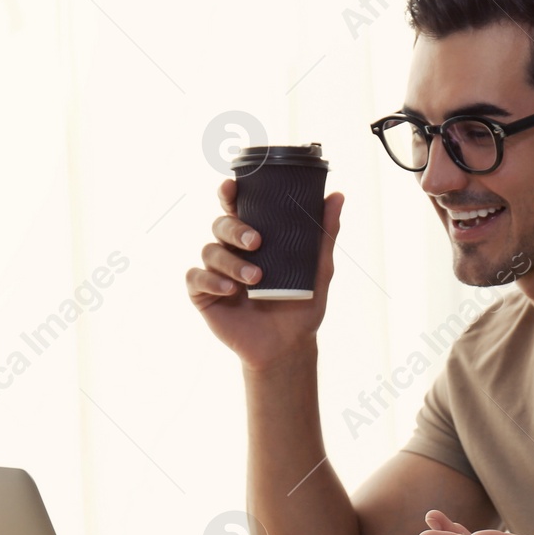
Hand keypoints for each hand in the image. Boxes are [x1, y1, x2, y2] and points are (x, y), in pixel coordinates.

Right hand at [186, 178, 344, 370]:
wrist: (288, 346)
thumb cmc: (302, 306)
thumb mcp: (318, 269)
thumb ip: (324, 233)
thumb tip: (337, 196)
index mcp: (254, 238)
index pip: (237, 207)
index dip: (229, 193)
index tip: (232, 187)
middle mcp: (232, 250)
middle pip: (221, 224)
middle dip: (235, 229)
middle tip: (256, 242)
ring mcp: (216, 271)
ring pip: (210, 251)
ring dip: (231, 262)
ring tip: (256, 279)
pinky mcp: (203, 294)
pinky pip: (196, 278)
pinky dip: (212, 281)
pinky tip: (230, 290)